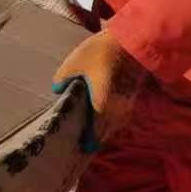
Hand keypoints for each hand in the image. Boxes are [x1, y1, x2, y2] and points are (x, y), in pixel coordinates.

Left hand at [52, 29, 146, 152]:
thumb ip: (62, 80)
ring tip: (92, 131)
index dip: (87, 142)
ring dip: (105, 129)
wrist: (131, 40)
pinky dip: (111, 119)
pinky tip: (103, 115)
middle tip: (83, 144)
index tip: (79, 151)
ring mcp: (127, 104)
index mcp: (101, 106)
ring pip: (115, 124)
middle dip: (96, 138)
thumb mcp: (73, 64)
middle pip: (106, 131)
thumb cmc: (101, 53)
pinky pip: (120, 115)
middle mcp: (117, 110)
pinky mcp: (132, 96)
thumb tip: (58, 90)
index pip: (95, 133)